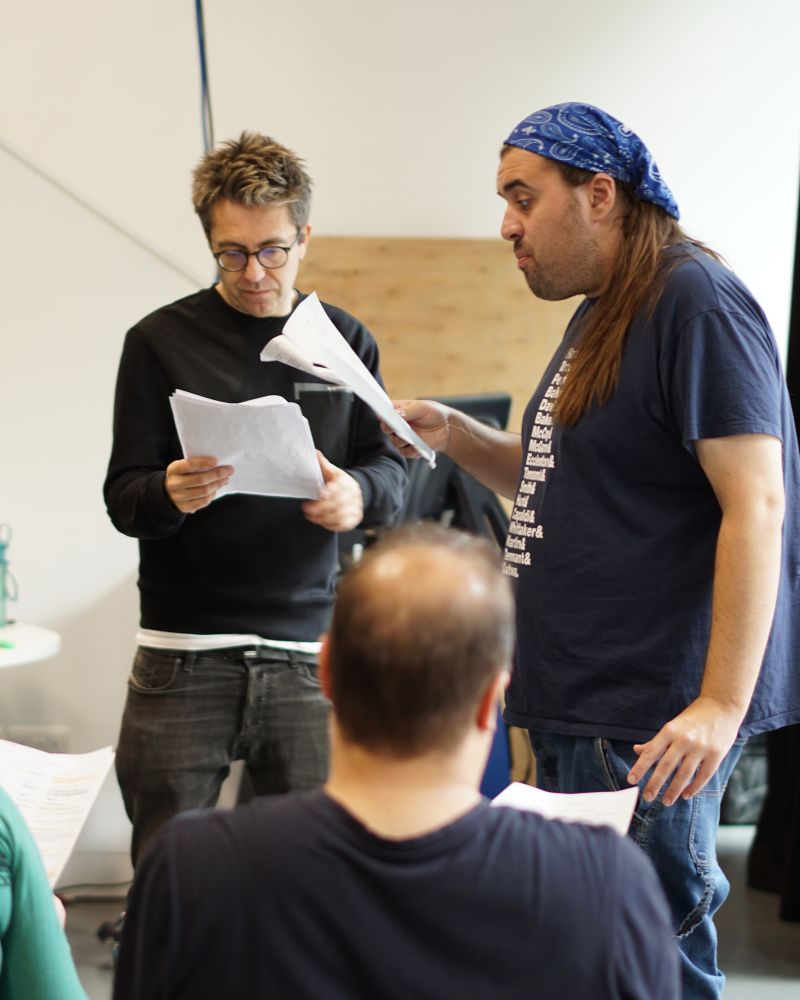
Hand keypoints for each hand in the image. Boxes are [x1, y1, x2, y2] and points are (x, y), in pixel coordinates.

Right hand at [165, 456, 232, 512]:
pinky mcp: (184, 507)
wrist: (167, 492)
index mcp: (173, 470)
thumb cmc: (181, 476)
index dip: (203, 462)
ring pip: (204, 491)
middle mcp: (174, 484)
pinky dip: (212, 495)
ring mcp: (179, 497)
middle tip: (229, 470)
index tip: (216, 460)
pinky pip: (203, 501)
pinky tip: (216, 489)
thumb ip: (195, 465)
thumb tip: (218, 464)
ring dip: (218, 484)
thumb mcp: (183, 467)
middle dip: (217, 474)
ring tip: (225, 479)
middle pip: (200, 479)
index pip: (189, 465)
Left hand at [301, 452, 363, 531]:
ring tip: (310, 516)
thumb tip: (313, 453)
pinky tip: (320, 521)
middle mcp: (353, 495)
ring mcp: (356, 508)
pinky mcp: (355, 519)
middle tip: (306, 508)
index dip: (330, 491)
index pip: (339, 487)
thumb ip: (323, 464)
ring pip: (339, 516)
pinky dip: (330, 525)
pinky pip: (342, 525)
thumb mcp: (332, 472)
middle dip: (321, 507)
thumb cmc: (339, 483)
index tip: (320, 494)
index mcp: (346, 482)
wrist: (357, 493)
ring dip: (322, 518)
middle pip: (338, 503)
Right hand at [383, 399, 450, 458]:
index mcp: (397, 411)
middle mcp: (397, 424)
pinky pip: (405, 452)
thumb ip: (409, 411)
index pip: (384, 412)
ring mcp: (402, 437)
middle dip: (389, 428)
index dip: (382, 413)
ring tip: (410, 437)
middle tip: (396, 427)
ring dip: (402, 439)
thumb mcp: (422, 407)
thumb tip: (397, 414)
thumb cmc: (433, 413)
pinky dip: (411, 450)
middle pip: (386, 427)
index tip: (384, 415)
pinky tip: (417, 446)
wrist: (446, 428)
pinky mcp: (409, 448)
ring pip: (395, 441)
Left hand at [627, 696, 741, 805]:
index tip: (631, 780)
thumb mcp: (672, 725)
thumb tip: (636, 750)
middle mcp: (684, 740)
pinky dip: (694, 787)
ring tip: (666, 801)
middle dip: (655, 784)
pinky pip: (703, 776)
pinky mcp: (716, 754)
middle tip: (647, 797)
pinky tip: (686, 795)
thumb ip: (656, 741)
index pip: (651, 752)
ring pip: (684, 774)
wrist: (722, 706)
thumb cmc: (693, 717)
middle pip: (665, 766)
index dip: (640, 767)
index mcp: (670, 730)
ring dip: (674, 790)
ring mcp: (701, 748)